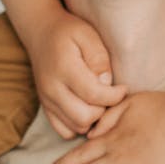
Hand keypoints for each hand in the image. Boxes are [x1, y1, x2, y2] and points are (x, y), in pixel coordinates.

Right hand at [25, 8, 126, 136]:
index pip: (94, 95)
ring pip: (76, 127)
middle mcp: (52, 89)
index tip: (123, 88)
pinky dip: (78, 125)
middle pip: (84, 117)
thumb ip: (99, 59)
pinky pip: (64, 131)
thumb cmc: (69, 32)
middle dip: (103, 110)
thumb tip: (107, 83)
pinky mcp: (45, 108)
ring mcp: (46, 100)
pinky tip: (86, 109)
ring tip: (100, 102)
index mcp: (64, 69)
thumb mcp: (88, 35)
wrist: (41, 33)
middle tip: (110, 96)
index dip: (115, 96)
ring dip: (93, 119)